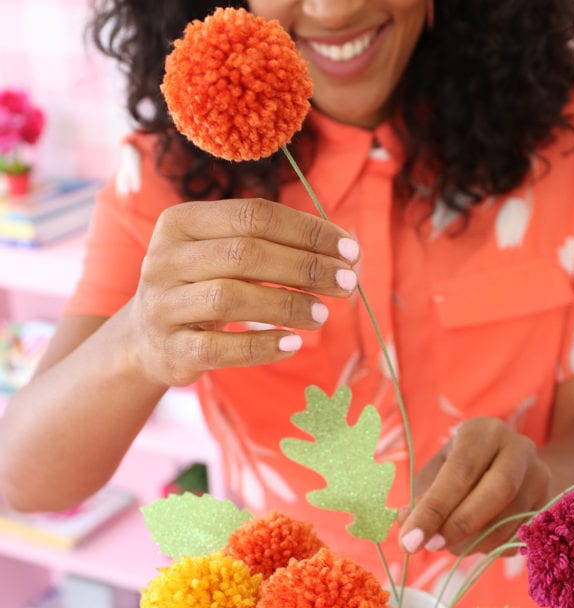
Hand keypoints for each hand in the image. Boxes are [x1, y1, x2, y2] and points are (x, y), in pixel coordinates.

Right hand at [124, 197, 359, 386]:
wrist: (146, 339)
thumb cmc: (202, 287)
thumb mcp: (224, 255)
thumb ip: (273, 246)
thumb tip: (347, 251)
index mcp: (181, 222)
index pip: (254, 215)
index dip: (307, 231)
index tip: (350, 250)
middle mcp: (165, 259)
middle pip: (245, 254)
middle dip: (305, 268)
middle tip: (346, 284)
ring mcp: (163, 306)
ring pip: (231, 298)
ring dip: (286, 306)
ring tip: (323, 315)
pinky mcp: (172, 349)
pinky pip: (221, 348)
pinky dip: (262, 347)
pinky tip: (293, 344)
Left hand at [398, 418, 551, 555]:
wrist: (507, 466)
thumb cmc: (460, 468)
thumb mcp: (435, 473)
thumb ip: (420, 498)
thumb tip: (407, 527)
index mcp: (484, 432)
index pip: (461, 470)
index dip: (435, 509)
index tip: (410, 540)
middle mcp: (519, 448)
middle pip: (497, 492)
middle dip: (459, 526)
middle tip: (430, 547)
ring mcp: (540, 476)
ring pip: (510, 519)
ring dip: (473, 542)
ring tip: (448, 544)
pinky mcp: (548, 504)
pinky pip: (519, 535)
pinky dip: (490, 547)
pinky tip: (473, 542)